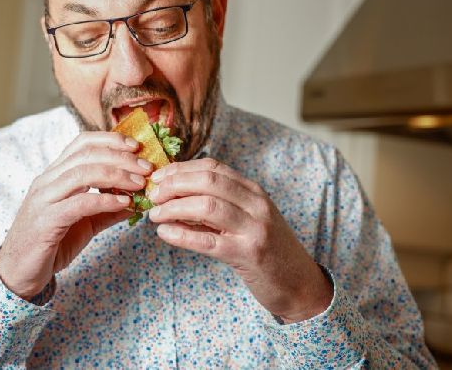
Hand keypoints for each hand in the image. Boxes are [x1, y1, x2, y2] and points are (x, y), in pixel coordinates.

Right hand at [0, 132, 152, 299]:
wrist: (19, 274)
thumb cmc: (51, 245)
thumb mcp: (84, 224)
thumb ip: (107, 210)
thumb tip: (136, 202)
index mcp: (54, 175)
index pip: (81, 142)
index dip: (110, 139)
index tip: (136, 145)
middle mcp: (46, 181)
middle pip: (86, 154)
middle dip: (120, 157)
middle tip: (146, 167)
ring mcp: (43, 200)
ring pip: (81, 173)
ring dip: (116, 175)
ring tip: (139, 184)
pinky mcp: (45, 222)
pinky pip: (78, 203)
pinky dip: (104, 200)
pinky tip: (123, 203)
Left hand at [147, 158, 331, 322]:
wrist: (299, 284)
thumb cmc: (268, 250)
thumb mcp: (248, 218)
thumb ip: (221, 204)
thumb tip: (176, 195)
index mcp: (254, 191)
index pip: (213, 167)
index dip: (181, 169)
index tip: (158, 178)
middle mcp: (256, 204)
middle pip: (208, 180)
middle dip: (174, 185)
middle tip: (153, 196)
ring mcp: (254, 228)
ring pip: (206, 206)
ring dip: (173, 208)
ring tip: (155, 215)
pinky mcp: (248, 255)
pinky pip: (208, 241)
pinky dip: (181, 235)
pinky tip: (164, 233)